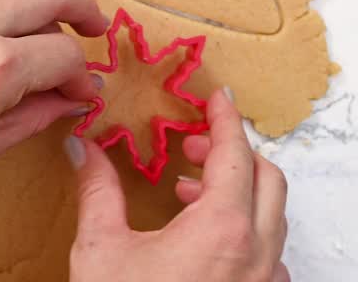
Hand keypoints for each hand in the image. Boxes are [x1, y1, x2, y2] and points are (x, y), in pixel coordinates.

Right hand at [67, 88, 290, 281]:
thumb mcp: (102, 250)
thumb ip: (98, 191)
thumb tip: (84, 149)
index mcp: (221, 228)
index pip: (235, 153)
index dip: (224, 119)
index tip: (216, 98)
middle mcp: (254, 253)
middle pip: (268, 179)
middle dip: (233, 154)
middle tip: (191, 149)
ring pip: (272, 220)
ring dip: (239, 196)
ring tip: (189, 197)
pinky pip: (270, 258)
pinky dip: (247, 235)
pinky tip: (209, 245)